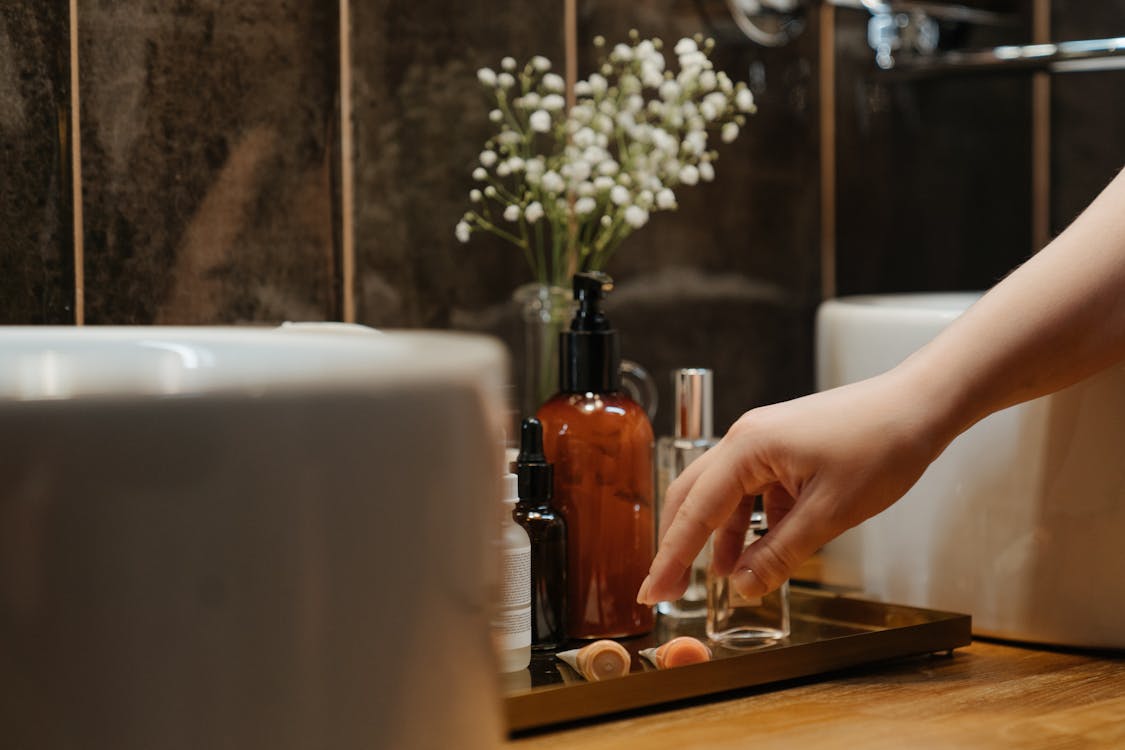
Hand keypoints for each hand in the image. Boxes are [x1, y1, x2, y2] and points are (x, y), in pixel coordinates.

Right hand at [637, 369, 952, 603]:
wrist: (920, 405)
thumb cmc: (881, 445)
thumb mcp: (830, 513)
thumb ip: (781, 552)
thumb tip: (743, 586)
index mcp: (747, 448)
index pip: (695, 511)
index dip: (672, 557)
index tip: (653, 591)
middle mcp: (745, 440)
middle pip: (694, 497)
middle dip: (681, 545)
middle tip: (669, 589)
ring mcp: (764, 442)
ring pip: (725, 496)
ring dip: (721, 537)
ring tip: (724, 578)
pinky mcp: (783, 448)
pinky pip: (754, 490)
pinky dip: (752, 523)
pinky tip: (763, 548)